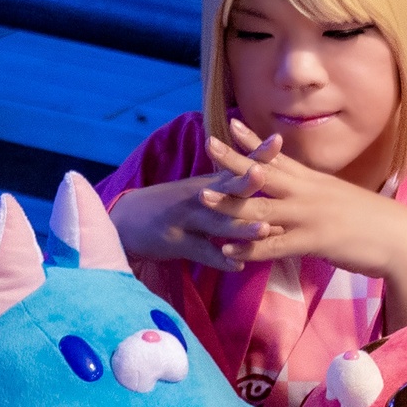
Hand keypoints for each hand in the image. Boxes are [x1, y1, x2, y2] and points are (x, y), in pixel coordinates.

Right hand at [108, 155, 267, 274]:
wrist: (127, 219)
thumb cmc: (174, 205)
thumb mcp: (202, 189)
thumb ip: (230, 183)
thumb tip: (268, 174)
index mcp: (211, 183)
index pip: (237, 165)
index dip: (257, 153)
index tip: (279, 140)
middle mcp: (201, 196)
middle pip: (227, 189)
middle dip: (247, 182)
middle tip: (263, 173)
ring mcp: (187, 219)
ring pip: (217, 222)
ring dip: (242, 227)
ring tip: (265, 229)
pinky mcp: (175, 242)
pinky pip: (201, 251)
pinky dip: (220, 260)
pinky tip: (237, 266)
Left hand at [191, 125, 406, 295]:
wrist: (401, 238)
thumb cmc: (372, 222)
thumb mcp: (339, 200)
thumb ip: (313, 197)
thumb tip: (295, 197)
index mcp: (314, 181)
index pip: (278, 156)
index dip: (254, 141)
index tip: (230, 123)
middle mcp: (308, 192)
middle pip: (264, 173)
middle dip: (234, 159)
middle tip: (207, 144)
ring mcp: (309, 216)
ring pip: (261, 209)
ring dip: (230, 204)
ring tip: (202, 198)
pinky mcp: (314, 241)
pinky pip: (274, 246)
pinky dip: (249, 249)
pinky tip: (227, 251)